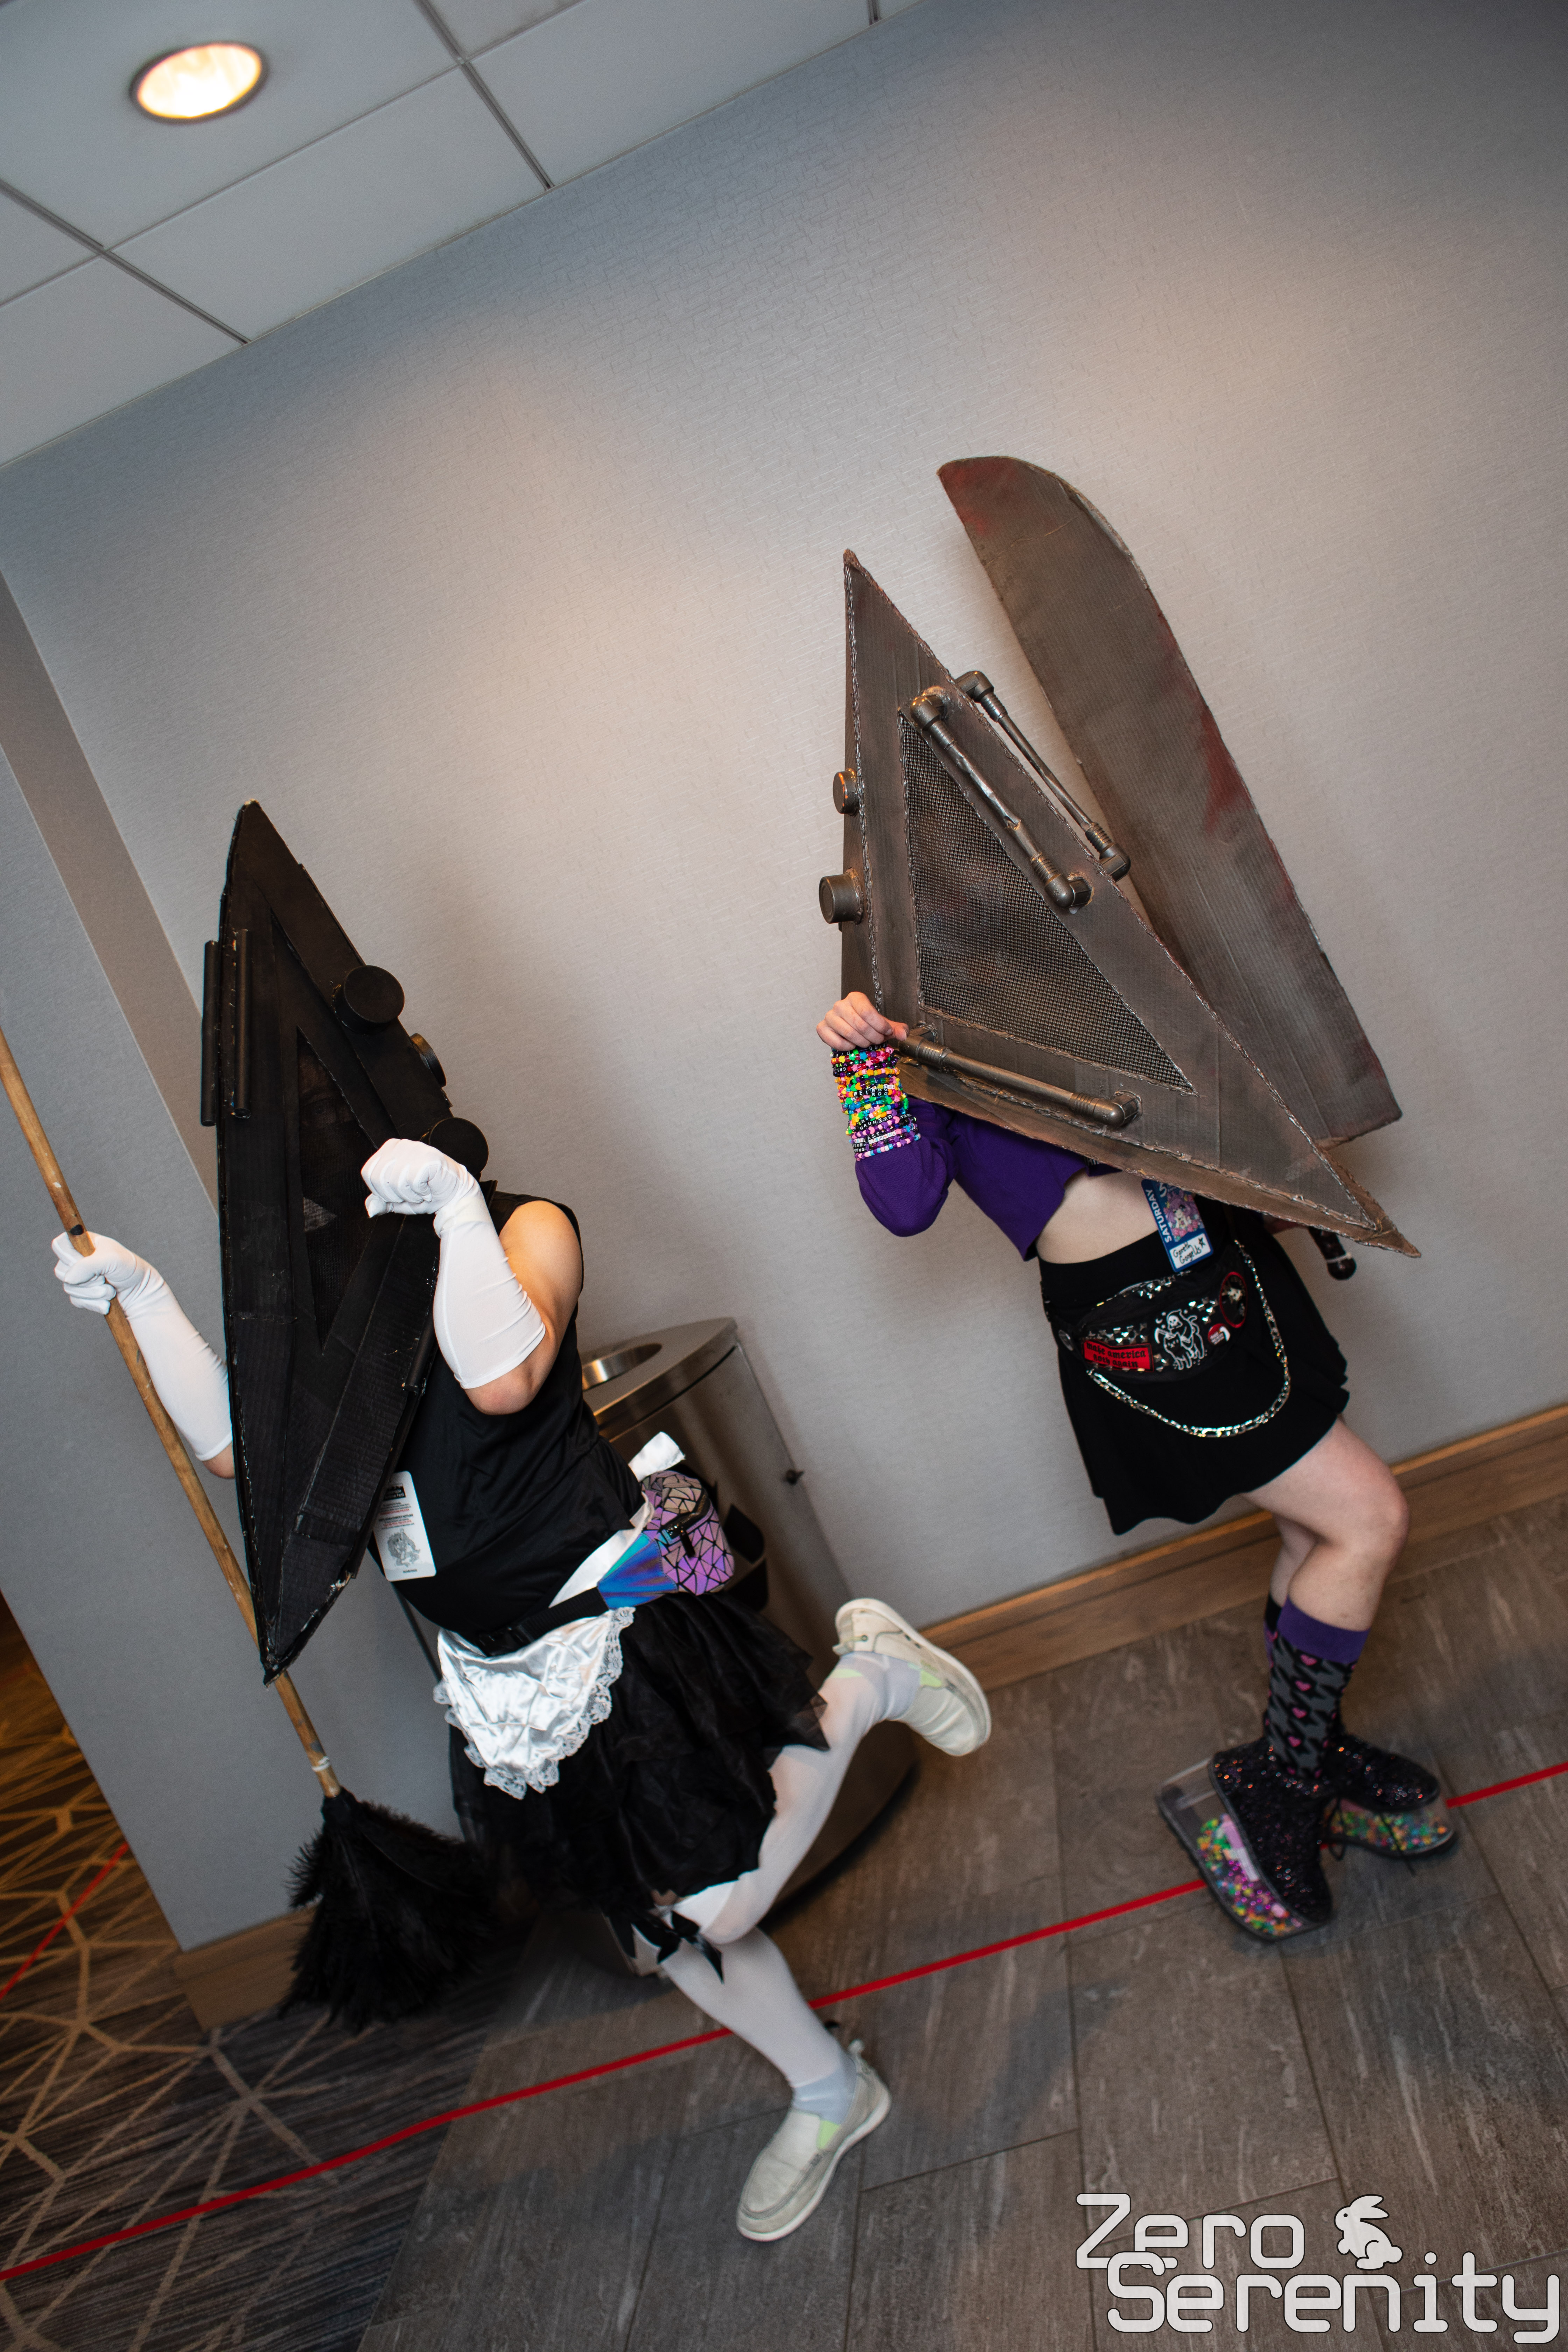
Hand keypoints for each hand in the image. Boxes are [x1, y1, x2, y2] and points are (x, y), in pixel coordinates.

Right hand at [51, 1231, 161, 1315]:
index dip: (68, 1257)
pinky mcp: (82, 1294)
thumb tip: (68, 1278)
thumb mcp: (111, 1260)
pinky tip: (106, 1303)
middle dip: (86, 1279)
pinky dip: (93, 1303)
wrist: (140, 1292)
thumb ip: (88, 1265)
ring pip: (69, 1288)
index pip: (60, 1245)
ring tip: (111, 1290)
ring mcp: (78, 1278)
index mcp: (83, 1243)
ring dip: (93, 1293)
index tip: (84, 1263)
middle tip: (103, 1278)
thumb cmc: (129, 1268)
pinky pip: (76, 1301)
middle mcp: (78, 1260)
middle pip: (60, 1271)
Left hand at [362, 1138, 482, 1237]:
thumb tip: (370, 1208)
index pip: (368, 1172)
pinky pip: (412, 1182)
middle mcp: (400, 1145)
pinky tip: (427, 1189)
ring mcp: (415, 1149)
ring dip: (408, 1195)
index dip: (379, 1191)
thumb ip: (382, 1202)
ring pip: (395, 1181)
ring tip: (419, 1192)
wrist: (453, 1195)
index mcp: (389, 1149)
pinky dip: (420, 1193)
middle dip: (393, 1196)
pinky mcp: (428, 1157)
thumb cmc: (426, 1194)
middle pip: (379, 1177)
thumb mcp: (398, 1200)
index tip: (395, 1195)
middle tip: (409, 1195)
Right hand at [816, 992, 907, 1051]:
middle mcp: (840, 1004)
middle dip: (873, 1037)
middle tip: (877, 1040)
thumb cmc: (868, 1024)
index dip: (880, 1026)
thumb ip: (897, 1028)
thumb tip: (903, 1034)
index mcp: (855, 998)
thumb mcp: (884, 1025)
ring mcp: (829, 1016)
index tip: (886, 1032)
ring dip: (862, 1042)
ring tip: (867, 1043)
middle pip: (860, 1025)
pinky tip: (852, 1045)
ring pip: (849, 1033)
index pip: (868, 1012)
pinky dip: (847, 1047)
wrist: (852, 1028)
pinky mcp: (822, 1028)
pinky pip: (835, 1041)